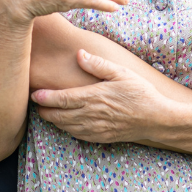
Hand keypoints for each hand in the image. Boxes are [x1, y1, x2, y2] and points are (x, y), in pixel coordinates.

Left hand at [31, 50, 170, 142]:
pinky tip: (65, 123)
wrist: (157, 119)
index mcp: (94, 97)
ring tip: (47, 112)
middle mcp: (92, 115)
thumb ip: (98, 64)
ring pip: (66, 127)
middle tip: (36, 104)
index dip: (45, 98)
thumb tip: (79, 54)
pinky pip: (78, 135)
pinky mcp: (101, 137)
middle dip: (44, 110)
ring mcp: (96, 128)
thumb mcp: (121, 72)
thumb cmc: (140, 93)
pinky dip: (67, 129)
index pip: (62, 98)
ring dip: (54, 120)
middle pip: (59, 115)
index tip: (34, 94)